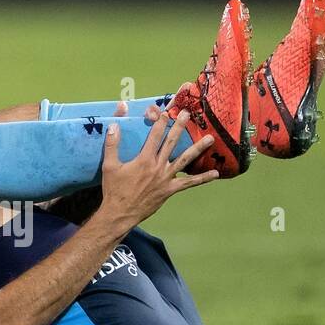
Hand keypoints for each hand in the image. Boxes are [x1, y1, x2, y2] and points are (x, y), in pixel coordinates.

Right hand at [97, 101, 217, 234]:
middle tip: (187, 114)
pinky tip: (215, 174)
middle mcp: (157, 166)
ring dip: (198, 148)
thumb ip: (112, 144)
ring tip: (210, 138)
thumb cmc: (114, 190)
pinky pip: (189, 183)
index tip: (167, 112)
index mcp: (143, 159)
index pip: (155, 136)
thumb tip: (113, 125)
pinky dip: (202, 178)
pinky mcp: (170, 190)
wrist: (120, 213)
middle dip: (180, 127)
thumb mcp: (109, 166)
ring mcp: (166, 178)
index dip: (161, 122)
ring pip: (185, 159)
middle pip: (171, 143)